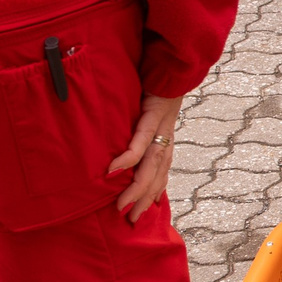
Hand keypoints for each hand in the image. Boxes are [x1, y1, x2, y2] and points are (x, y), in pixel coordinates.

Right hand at [108, 93, 182, 223]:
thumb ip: (133, 133)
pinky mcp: (154, 114)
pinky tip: (114, 170)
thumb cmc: (153, 89)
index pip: (160, 174)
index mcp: (164, 141)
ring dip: (136, 186)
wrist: (170, 63)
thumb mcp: (142, 115)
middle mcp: (166, 138)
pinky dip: (128, 156)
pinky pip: (141, 140)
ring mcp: (161, 128)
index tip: (138, 214)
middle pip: (157, 175)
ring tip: (120, 203)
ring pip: (151, 164)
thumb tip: (112, 150)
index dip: (151, 195)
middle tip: (128, 218)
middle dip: (143, 199)